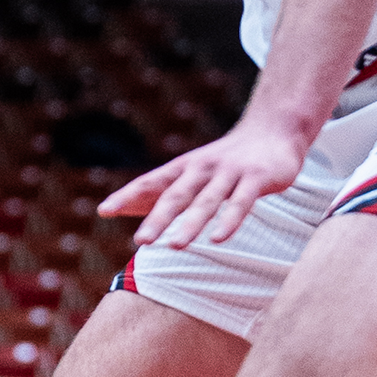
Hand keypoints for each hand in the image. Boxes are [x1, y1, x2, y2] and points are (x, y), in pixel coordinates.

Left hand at [98, 122, 306, 248]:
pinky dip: (229, 221)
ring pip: (206, 201)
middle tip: (140, 241)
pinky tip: (218, 239)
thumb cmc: (226, 159)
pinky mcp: (256, 179)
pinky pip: (241, 203)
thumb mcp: (192, 171)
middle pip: (175, 196)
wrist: (272, 131)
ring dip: (190, 223)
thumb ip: (163, 190)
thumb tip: (126, 207)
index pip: (150, 182)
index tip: (104, 211)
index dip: (128, 196)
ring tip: (175, 246)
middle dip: (157, 218)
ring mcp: (229, 173)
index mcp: (183, 168)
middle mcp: (202, 168)